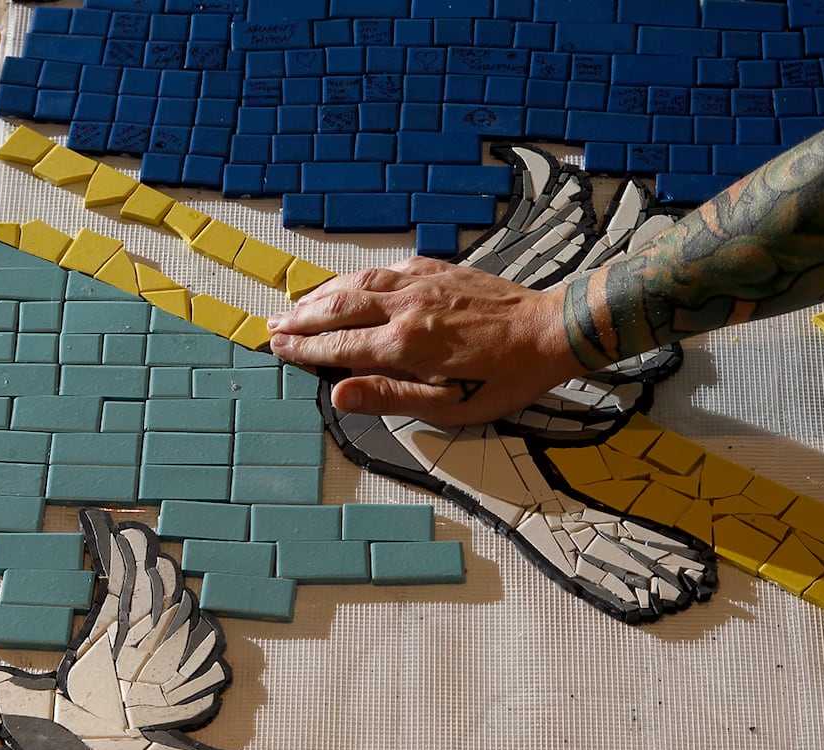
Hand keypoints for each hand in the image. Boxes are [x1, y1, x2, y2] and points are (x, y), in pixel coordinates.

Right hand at [266, 257, 582, 425]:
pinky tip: (352, 282)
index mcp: (404, 344)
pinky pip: (387, 270)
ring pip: (359, 283)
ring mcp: (422, 284)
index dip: (304, 348)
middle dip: (302, 317)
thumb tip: (339, 395)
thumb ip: (389, 397)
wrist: (549, 331)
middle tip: (274, 324)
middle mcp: (406, 307)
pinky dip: (360, 277)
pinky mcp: (439, 270)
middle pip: (338, 308)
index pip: (338, 345)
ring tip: (299, 303)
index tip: (278, 347)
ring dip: (323, 294)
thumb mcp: (447, 405)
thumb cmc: (504, 377)